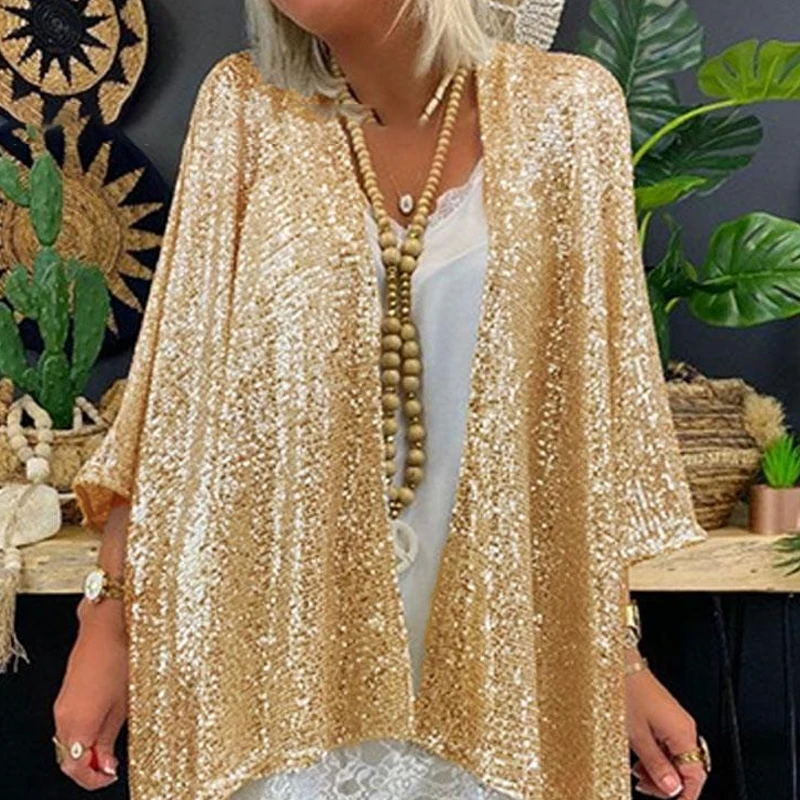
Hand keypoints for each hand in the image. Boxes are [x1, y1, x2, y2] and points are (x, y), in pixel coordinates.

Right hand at [52, 599, 128, 789]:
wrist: (107, 627)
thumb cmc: (121, 659)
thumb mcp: (123, 704)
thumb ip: (108, 739)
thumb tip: (103, 766)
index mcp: (78, 723)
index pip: (74, 769)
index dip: (92, 780)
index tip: (111, 776)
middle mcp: (63, 717)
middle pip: (67, 759)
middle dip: (88, 768)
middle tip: (112, 766)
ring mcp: (61, 705)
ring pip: (67, 743)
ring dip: (85, 751)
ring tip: (110, 748)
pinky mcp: (65, 695)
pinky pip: (68, 726)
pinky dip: (82, 735)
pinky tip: (102, 728)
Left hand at [625, 651, 707, 799]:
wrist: (617, 662)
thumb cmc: (625, 690)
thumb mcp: (636, 736)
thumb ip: (656, 765)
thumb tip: (673, 789)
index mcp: (683, 732)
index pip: (696, 776)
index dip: (685, 795)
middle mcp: (684, 726)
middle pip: (687, 768)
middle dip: (668, 784)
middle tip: (645, 788)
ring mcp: (674, 720)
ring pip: (676, 758)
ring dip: (660, 771)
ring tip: (638, 774)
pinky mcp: (663, 715)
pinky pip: (667, 744)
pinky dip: (656, 756)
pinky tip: (640, 759)